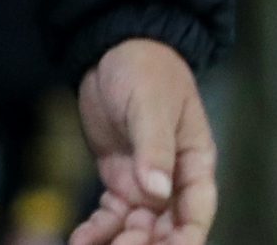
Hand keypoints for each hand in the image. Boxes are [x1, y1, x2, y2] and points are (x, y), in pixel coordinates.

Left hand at [70, 39, 216, 244]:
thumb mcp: (151, 105)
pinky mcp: (118, 182)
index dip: (186, 238)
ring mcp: (144, 183)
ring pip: (137, 229)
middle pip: (166, 227)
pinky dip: (96, 233)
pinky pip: (109, 219)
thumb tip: (158, 191)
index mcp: (195, 160)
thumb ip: (155, 148)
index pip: (197, 209)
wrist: (114, 51)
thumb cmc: (146, 71)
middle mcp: (173, 179)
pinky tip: (79, 240)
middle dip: (146, 243)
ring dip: (119, 243)